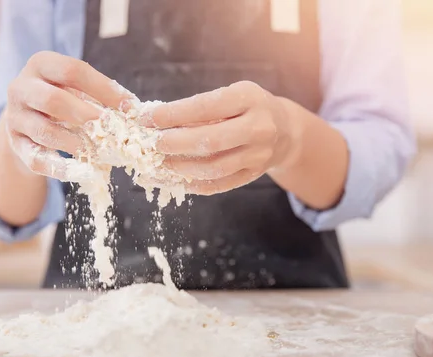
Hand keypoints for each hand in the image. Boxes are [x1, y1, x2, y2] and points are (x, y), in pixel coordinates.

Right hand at [4, 51, 132, 179]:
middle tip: (111, 128)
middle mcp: (21, 87)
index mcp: (41, 64)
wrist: (26, 118)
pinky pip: (36, 159)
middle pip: (53, 100)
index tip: (130, 106)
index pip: (72, 70)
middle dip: (86, 115)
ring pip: (45, 132)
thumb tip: (134, 110)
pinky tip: (85, 171)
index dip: (104, 88)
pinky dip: (62, 168)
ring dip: (76, 144)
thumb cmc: (62, 99)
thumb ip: (100, 95)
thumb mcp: (76, 88)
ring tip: (101, 153)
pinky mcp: (14, 145)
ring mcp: (14, 118)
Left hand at [148, 81, 302, 194]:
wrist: (285, 130)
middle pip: (211, 140)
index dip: (173, 114)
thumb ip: (201, 107)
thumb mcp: (231, 95)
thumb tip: (156, 121)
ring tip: (160, 163)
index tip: (148, 119)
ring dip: (182, 168)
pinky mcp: (253, 174)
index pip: (205, 107)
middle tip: (153, 144)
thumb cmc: (247, 108)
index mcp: (249, 98)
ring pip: (215, 168)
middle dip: (176, 143)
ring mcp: (258, 155)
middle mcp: (258, 127)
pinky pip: (220, 185)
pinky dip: (194, 184)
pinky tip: (175, 179)